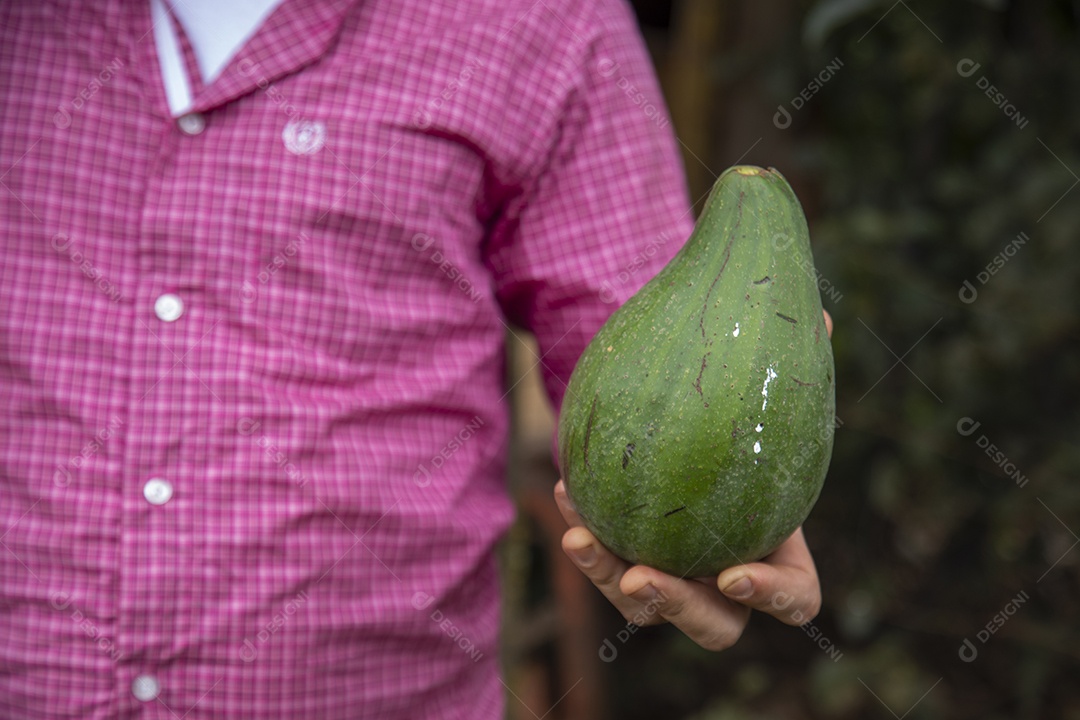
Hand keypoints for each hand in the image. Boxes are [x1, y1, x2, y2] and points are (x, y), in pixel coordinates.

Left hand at [554, 309, 832, 650]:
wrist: (685, 412)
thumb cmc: (743, 406)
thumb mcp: (764, 385)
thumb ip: (792, 361)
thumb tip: (819, 317)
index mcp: (778, 549)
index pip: (794, 598)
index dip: (772, 597)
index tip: (733, 574)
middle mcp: (724, 575)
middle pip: (714, 625)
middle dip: (678, 609)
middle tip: (643, 578)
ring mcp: (674, 574)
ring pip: (643, 608)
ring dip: (609, 578)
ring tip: (579, 538)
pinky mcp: (627, 556)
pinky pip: (604, 560)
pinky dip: (587, 534)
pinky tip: (565, 490)